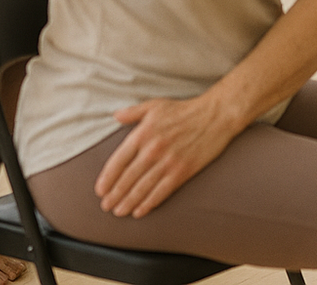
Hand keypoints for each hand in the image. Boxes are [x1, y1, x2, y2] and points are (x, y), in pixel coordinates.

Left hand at [95, 96, 240, 218]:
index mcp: (143, 134)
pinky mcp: (183, 171)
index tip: (100, 190)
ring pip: (142, 188)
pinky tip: (140, 211)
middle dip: (114, 195)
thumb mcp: (156, 105)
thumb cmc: (185, 110)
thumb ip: (133, 112)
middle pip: (128, 178)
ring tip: (119, 211)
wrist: (216, 115)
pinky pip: (162, 191)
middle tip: (106, 206)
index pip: (118, 161)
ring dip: (128, 202)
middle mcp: (153, 149)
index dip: (107, 178)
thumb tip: (116, 116)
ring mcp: (168, 162)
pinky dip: (149, 203)